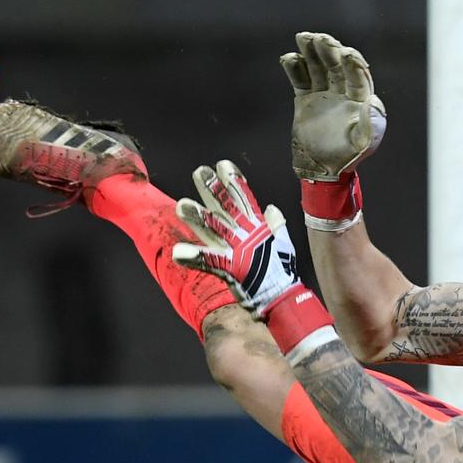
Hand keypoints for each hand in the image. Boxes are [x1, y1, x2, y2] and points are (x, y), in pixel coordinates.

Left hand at [170, 160, 300, 312]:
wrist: (284, 298)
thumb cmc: (281, 273)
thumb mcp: (282, 243)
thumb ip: (275, 225)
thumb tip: (272, 209)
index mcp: (257, 227)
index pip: (244, 199)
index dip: (234, 181)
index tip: (223, 164)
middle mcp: (246, 234)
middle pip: (226, 207)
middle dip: (212, 189)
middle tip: (199, 172)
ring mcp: (238, 249)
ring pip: (214, 229)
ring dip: (198, 217)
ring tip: (180, 205)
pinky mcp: (232, 268)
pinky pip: (209, 261)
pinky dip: (194, 257)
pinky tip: (177, 253)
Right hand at [279, 31, 386, 181]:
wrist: (323, 169)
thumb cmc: (348, 156)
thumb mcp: (363, 143)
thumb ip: (371, 124)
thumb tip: (373, 102)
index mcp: (360, 99)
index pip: (357, 76)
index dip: (352, 63)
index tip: (344, 52)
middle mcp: (343, 92)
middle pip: (336, 66)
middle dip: (329, 51)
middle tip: (319, 38)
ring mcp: (324, 94)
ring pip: (318, 68)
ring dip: (311, 53)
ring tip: (303, 37)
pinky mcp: (306, 99)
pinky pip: (301, 79)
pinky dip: (295, 68)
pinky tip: (289, 58)